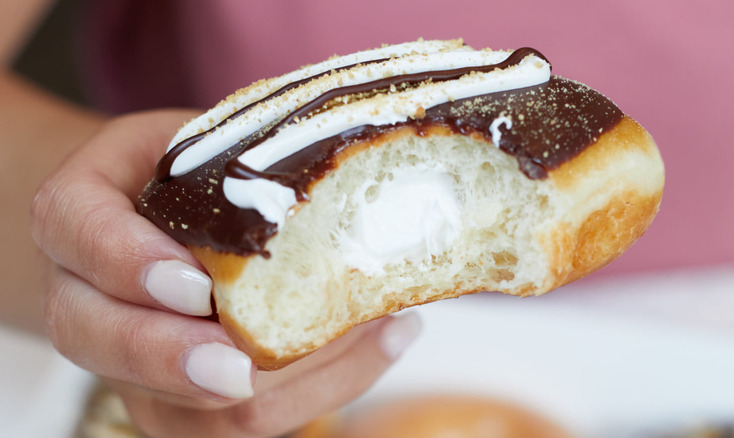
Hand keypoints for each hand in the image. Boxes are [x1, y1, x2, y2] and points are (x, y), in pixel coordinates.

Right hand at [30, 110, 420, 436]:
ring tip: (380, 330)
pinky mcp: (172, 402)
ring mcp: (125, 362)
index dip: (130, 264)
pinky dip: (320, 391)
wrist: (147, 218)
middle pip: (105, 343)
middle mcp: (82, 298)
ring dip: (286, 383)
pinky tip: (382, 346)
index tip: (196, 285)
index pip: (80, 235)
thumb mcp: (198, 143)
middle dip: (178, 361)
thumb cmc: (182, 173)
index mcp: (76, 215)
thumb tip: (343, 179)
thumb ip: (236, 164)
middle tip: (246, 365)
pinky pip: (235, 425)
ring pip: (179, 408)